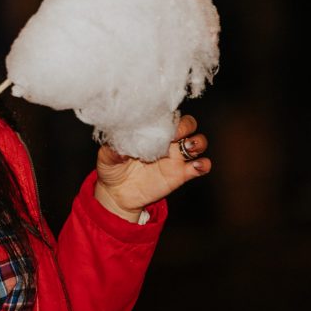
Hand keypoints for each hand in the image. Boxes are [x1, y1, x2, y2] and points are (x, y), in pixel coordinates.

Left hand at [94, 115, 210, 222]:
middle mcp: (166, 141)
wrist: (117, 194)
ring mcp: (176, 157)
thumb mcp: (107, 157)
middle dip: (186, 126)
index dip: (168, 116)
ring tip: (188, 147)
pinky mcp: (181, 174)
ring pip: (198, 142)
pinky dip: (203, 164)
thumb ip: (113, 149)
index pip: (166, 115)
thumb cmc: (112, 168)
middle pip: (188, 124)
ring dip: (198, 142)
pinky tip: (195, 166)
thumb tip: (120, 145)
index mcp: (150, 131)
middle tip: (176, 135)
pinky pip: (200, 167)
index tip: (162, 123)